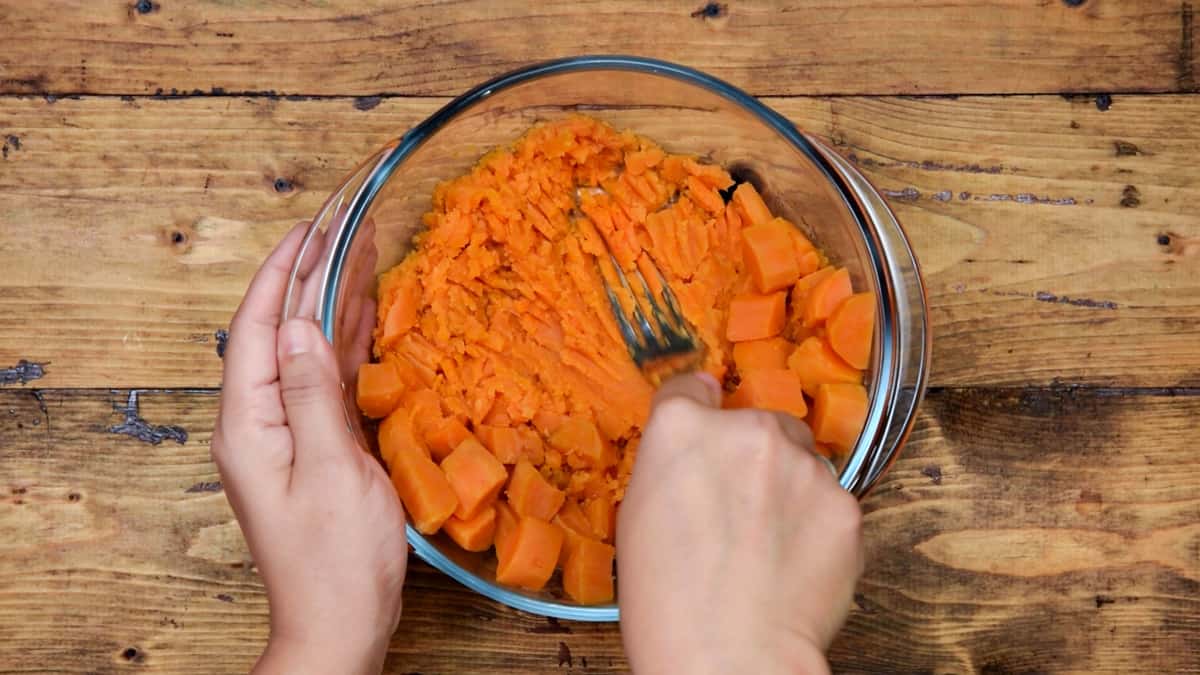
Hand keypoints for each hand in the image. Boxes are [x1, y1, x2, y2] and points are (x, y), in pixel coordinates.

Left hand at [212, 223, 407, 674]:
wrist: (340, 624)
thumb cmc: (336, 561)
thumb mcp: (329, 471)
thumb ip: (310, 393)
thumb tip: (297, 325)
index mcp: (248, 424)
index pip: (253, 327)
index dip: (279, 274)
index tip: (309, 228)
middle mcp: (259, 423)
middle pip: (278, 333)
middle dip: (309, 279)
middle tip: (346, 230)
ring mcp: (287, 436)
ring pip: (305, 353)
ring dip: (331, 305)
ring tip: (362, 257)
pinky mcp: (315, 449)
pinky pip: (326, 383)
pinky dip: (347, 346)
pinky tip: (368, 320)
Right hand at [617, 373, 862, 674]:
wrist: (729, 655)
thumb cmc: (666, 601)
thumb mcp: (637, 517)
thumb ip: (670, 466)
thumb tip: (694, 449)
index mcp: (682, 429)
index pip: (691, 389)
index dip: (696, 414)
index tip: (703, 433)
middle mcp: (747, 430)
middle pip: (757, 423)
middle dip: (752, 457)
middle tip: (738, 511)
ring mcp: (803, 465)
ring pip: (801, 462)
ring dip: (789, 490)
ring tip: (767, 547)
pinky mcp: (846, 504)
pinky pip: (831, 504)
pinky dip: (817, 528)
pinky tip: (794, 566)